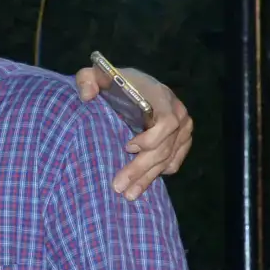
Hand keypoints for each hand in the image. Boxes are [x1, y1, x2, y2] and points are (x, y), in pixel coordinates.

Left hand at [71, 63, 191, 200]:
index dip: (151, 138)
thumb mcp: (96, 74)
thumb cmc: (114, 81)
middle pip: (165, 147)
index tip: (127, 147)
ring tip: (128, 195)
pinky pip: (174, 161)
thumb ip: (87, 79)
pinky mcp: (181, 140)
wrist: (133, 86)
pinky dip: (160, 172)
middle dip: (141, 169)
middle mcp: (177, 112)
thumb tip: (87, 95)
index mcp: (160, 96)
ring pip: (168, 158)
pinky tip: (144, 183)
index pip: (168, 121)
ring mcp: (182, 128)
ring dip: (148, 178)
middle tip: (119, 186)